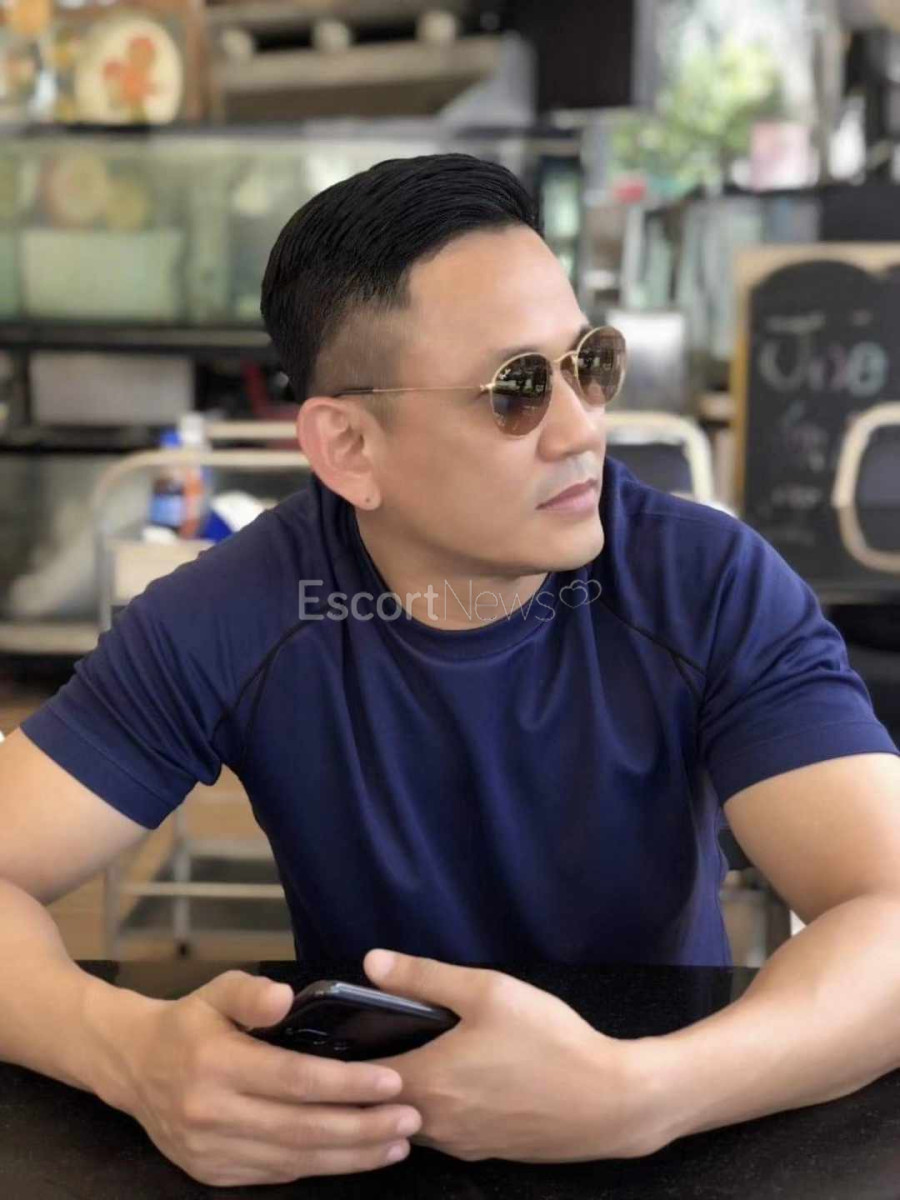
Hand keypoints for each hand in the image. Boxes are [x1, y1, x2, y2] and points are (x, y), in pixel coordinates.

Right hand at [110, 970, 422, 1186]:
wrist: (133, 1067)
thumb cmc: (189, 1022)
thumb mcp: (217, 991)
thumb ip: (252, 991)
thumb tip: (286, 997)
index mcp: (216, 1064)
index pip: (295, 1079)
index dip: (348, 1084)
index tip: (393, 1080)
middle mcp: (212, 1114)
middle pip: (302, 1128)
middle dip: (363, 1127)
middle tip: (411, 1118)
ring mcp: (212, 1151)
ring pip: (294, 1160)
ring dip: (351, 1156)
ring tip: (396, 1144)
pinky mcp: (213, 1174)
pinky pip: (276, 1174)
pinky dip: (319, 1167)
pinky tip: (353, 1156)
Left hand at [362, 950, 663, 1163]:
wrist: (610, 1102)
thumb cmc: (548, 1041)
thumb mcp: (488, 991)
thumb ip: (425, 977)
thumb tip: (371, 962)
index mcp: (426, 1082)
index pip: (357, 1080)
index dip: (341, 1059)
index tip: (330, 1037)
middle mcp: (434, 1123)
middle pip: (380, 1105)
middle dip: (365, 1081)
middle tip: (362, 1044)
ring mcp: (461, 1144)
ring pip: (411, 1121)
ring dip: (399, 1097)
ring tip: (402, 1058)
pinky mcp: (486, 1151)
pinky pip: (442, 1132)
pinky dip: (432, 1109)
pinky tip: (453, 1081)